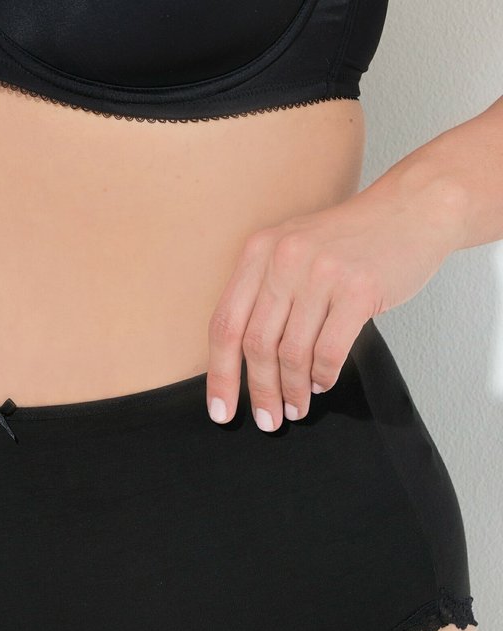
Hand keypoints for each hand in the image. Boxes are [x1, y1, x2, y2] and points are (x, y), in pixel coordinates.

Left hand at [205, 184, 460, 429]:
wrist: (412, 208)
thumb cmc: (350, 242)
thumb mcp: (294, 252)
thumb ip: (266, 295)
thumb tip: (247, 366)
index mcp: (259, 252)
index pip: (224, 324)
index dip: (220, 375)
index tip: (220, 411)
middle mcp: (284, 258)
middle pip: (256, 344)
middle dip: (259, 392)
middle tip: (268, 421)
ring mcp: (321, 272)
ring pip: (292, 353)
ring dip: (293, 390)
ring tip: (297, 408)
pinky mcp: (358, 288)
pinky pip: (329, 351)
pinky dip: (323, 376)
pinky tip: (322, 384)